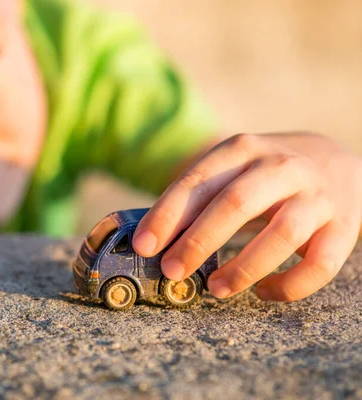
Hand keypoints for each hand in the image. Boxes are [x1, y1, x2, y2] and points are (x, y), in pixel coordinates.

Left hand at [133, 132, 361, 301]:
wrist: (334, 160)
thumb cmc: (264, 173)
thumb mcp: (231, 168)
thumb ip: (198, 196)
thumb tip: (153, 240)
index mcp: (242, 149)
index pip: (198, 181)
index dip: (167, 215)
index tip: (144, 246)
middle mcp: (281, 167)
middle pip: (236, 204)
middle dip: (198, 241)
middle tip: (172, 271)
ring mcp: (316, 196)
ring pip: (281, 234)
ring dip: (242, 268)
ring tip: (214, 288)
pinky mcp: (343, 226)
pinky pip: (319, 265)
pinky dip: (288, 286)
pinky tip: (262, 292)